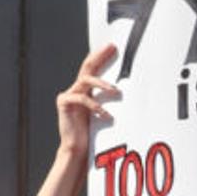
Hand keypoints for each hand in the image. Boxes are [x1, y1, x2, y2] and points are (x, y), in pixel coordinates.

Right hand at [55, 44, 117, 160]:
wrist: (77, 149)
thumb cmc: (93, 135)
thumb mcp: (105, 115)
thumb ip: (111, 104)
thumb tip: (132, 96)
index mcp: (85, 91)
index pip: (93, 68)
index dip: (101, 56)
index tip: (113, 47)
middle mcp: (75, 90)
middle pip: (87, 67)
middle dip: (100, 56)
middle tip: (112, 48)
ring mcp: (68, 95)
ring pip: (85, 80)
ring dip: (101, 84)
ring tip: (115, 91)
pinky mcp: (64, 103)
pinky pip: (81, 99)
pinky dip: (95, 106)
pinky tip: (106, 114)